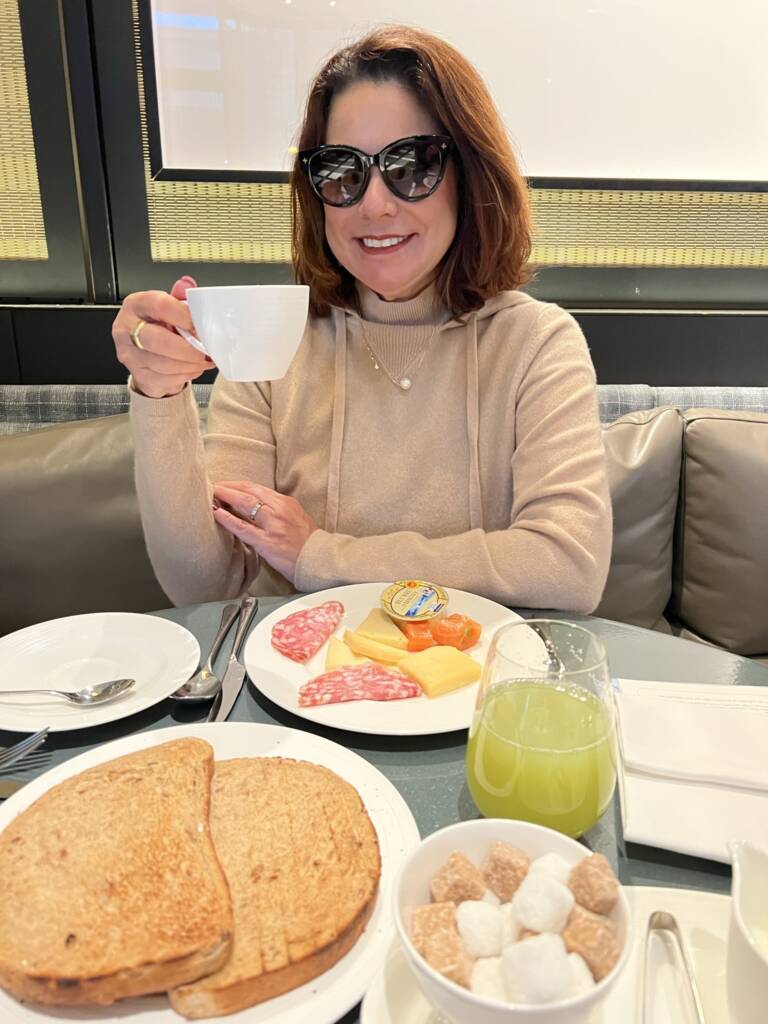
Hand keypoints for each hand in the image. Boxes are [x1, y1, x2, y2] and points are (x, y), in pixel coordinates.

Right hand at [112, 276, 212, 397]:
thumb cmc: (160, 327)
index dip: (182, 315)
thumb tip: (187, 285)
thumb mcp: (169, 308)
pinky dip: (185, 375)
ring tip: (203, 359)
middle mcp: (126, 329)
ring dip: (190, 364)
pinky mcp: (138, 374)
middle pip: (157, 340)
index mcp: (136, 305)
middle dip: (187, 348)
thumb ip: (179, 298)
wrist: (147, 355)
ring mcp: (129, 354)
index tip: (199, 324)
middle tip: (204, 350)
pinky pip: (166, 378)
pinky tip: (192, 368)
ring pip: (163, 364)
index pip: (158, 305)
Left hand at [212, 481, 318, 582]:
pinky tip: (217, 513)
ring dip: (225, 497)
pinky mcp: (267, 542)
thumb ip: (279, 510)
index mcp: (286, 502)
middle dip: (228, 488)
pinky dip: (228, 519)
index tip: (226, 484)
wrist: (320, 560)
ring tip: (211, 495)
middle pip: (248, 492)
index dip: (238, 485)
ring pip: (245, 505)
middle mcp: (279, 509)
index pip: (257, 488)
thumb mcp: (297, 517)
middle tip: (214, 486)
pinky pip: (243, 528)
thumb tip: (258, 508)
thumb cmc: (308, 542)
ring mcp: (273, 525)